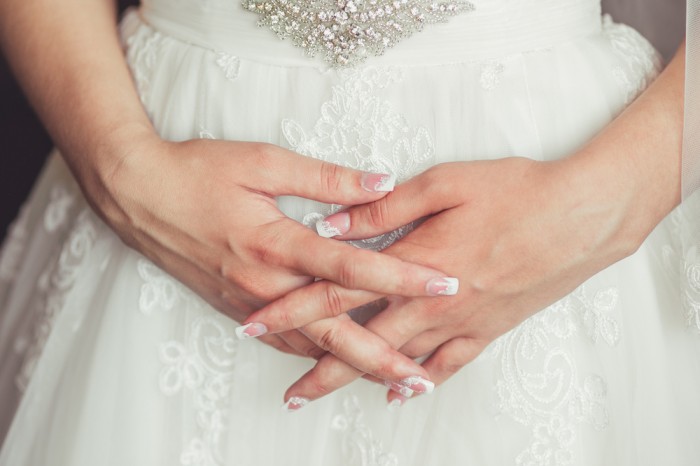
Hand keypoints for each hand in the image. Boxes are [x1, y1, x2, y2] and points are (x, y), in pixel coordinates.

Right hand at [94, 134, 453, 356]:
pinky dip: (314, 357)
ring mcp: (249, 303)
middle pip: (333, 331)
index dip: (401, 277)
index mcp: (277, 243)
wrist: (138, 195)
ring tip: (388, 380)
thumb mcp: (263, 161)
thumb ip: (325, 178)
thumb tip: (380, 182)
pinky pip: (282, 342)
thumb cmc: (198, 172)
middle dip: (381, 357)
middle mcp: (266, 284)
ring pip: (308, 346)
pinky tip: (335, 366)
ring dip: (350, 366)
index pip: (352, 268)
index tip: (442, 285)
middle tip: (421, 379)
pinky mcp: (237, 308)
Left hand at [243, 155, 652, 405]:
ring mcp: (461, 322)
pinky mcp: (488, 328)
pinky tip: (401, 392)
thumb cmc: (516, 192)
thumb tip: (333, 223)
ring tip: (327, 395)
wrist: (582, 217)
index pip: (338, 292)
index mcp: (414, 264)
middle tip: (288, 390)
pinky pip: (447, 365)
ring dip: (358, 380)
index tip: (258, 324)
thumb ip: (383, 208)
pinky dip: (419, 382)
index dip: (293, 309)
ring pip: (398, 361)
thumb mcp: (445, 183)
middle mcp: (432, 303)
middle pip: (361, 341)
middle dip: (318, 365)